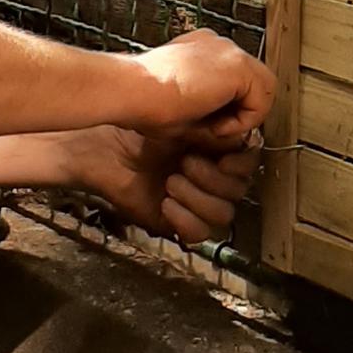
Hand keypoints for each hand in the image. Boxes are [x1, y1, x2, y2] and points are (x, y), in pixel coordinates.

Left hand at [65, 121, 263, 243]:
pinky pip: (199, 233)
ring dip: (199, 198)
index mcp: (216, 151)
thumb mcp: (184, 119)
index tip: (222, 154)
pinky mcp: (177, 223)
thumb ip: (217, 127)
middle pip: (238, 192)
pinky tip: (166, 201)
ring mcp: (194, 202)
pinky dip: (185, 218)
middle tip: (186, 161)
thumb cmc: (138, 130)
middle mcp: (209, 178)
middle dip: (214, 178)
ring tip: (172, 181)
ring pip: (223, 214)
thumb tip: (242, 132)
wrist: (104, 150)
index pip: (248, 165)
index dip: (240, 163)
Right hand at [129, 28, 274, 141]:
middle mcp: (217, 44)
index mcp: (200, 49)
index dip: (226, 108)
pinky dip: (244, 120)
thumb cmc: (142, 103)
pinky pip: (262, 99)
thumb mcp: (183, 107)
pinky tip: (215, 125)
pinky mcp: (237, 65)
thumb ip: (208, 110)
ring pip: (263, 88)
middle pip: (253, 81)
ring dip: (243, 116)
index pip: (233, 80)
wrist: (130, 91)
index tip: (204, 124)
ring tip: (214, 128)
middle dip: (240, 110)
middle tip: (213, 129)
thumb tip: (229, 128)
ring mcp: (228, 50)